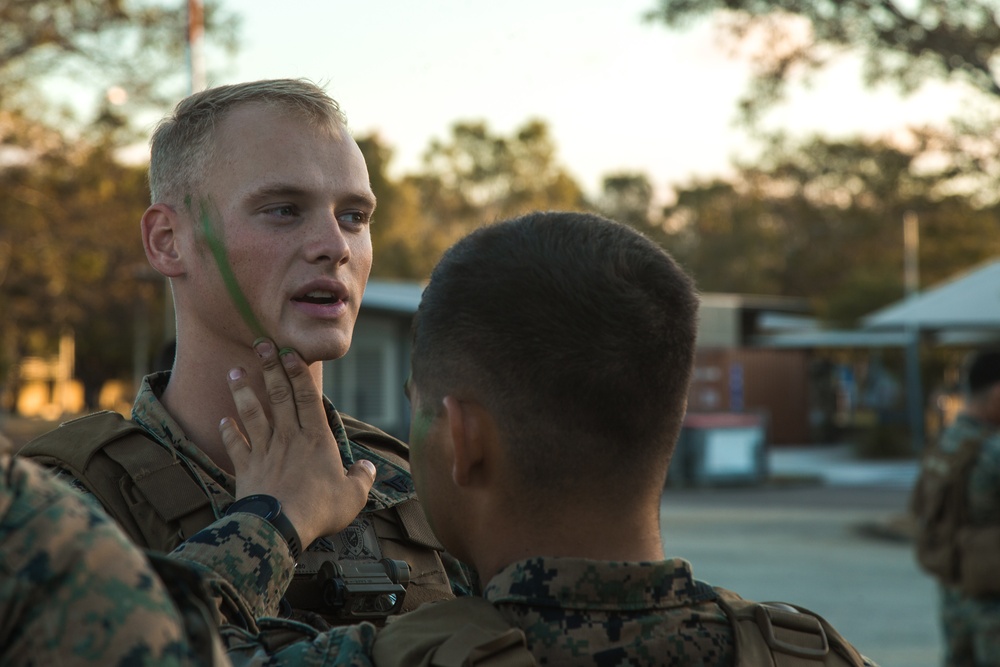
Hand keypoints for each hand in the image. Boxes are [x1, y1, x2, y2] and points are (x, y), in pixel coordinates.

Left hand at [219, 338, 375, 547]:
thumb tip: (369, 468)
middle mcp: (289, 438)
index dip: (298, 373)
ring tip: (234, 371)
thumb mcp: (353, 496)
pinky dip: (228, 432)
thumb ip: (361, 478)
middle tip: (261, 344)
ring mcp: (265, 451)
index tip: (290, 352)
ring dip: (242, 391)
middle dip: (270, 368)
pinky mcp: (247, 467)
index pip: (307, 397)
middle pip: (278, 396)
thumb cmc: (320, 510)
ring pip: (253, 413)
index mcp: (316, 440)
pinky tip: (223, 420)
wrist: (280, 527)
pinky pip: (236, 444)